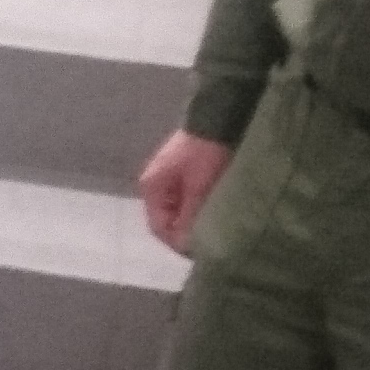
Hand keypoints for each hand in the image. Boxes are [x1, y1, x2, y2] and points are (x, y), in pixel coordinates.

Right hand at [139, 129, 234, 254]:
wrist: (217, 118)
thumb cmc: (205, 154)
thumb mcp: (199, 187)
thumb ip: (190, 216)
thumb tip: (186, 244)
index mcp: (152, 188)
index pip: (158, 227)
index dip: (176, 242)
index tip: (199, 251)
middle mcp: (154, 184)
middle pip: (166, 219)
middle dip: (184, 232)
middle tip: (208, 242)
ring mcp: (167, 177)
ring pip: (176, 209)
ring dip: (192, 220)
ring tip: (212, 227)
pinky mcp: (181, 172)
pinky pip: (185, 198)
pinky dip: (195, 207)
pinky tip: (211, 210)